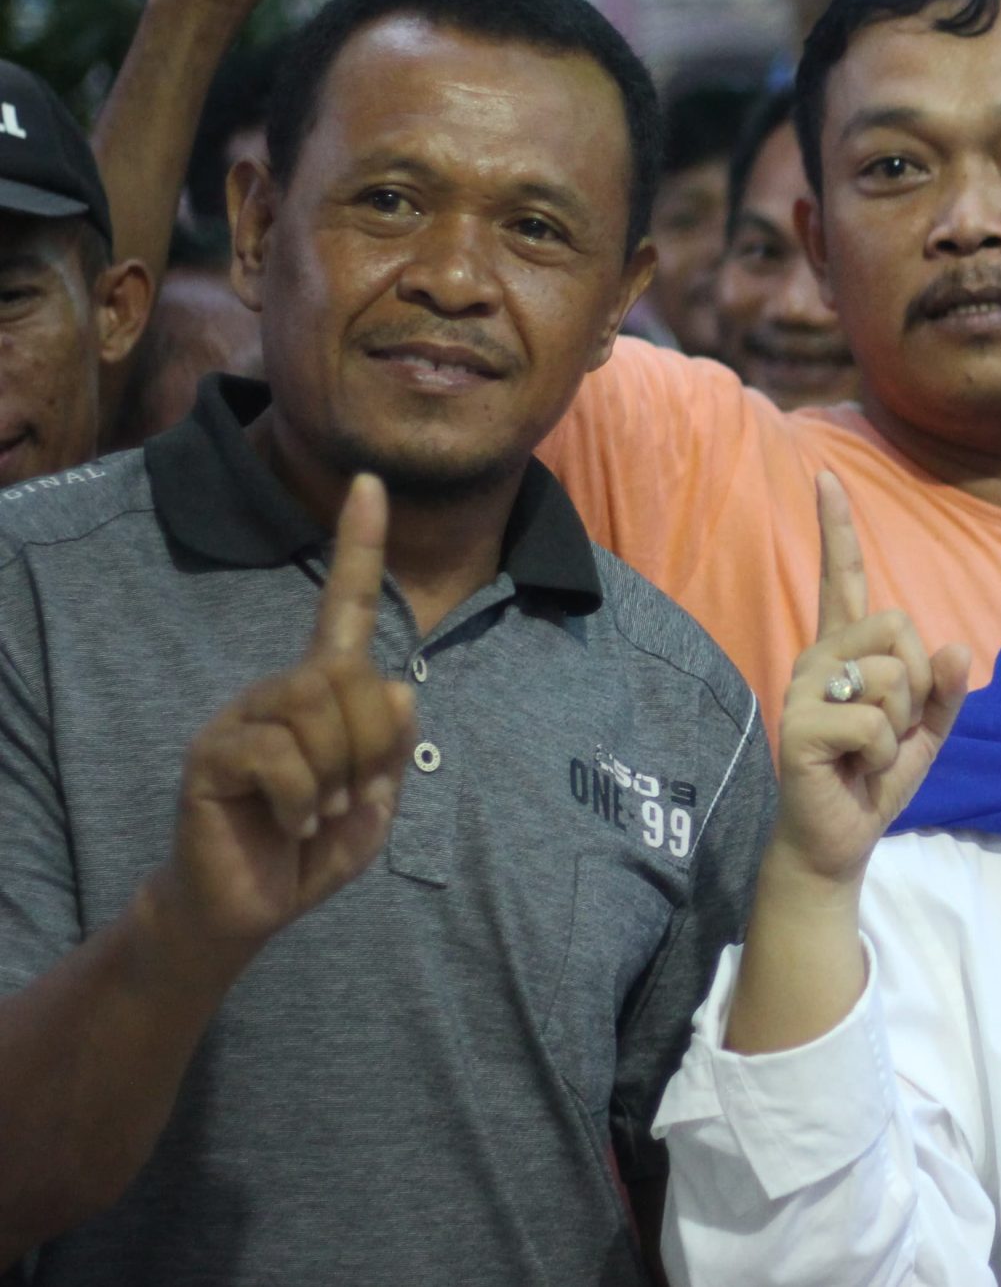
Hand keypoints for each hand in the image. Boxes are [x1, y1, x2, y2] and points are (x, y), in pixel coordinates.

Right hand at [162, 477, 416, 948]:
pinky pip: (280, 755)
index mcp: (324, 692)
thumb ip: (391, 746)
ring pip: (316, 709)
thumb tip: (397, 685)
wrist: (247, 907)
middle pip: (350, 676)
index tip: (370, 482)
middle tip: (351, 796)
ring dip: (337, 774)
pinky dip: (304, 799)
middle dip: (370, 744)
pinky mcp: (213, 752)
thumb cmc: (312, 845)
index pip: (345, 606)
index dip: (358, 545)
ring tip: (318, 811)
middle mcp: (280, 690)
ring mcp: (242, 717)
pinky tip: (291, 822)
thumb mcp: (374, 799)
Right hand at [767, 473, 969, 890]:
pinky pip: (875, 721)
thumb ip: (946, 690)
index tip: (826, 476)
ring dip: (901, 723)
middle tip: (891, 728)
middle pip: (900, 627)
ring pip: (894, 675)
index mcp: (847, 650)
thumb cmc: (876, 777)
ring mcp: (803, 688)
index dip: (836, 528)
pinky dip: (882, 753)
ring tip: (869, 750)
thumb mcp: (928, 731)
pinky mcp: (798, 724)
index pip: (845, 578)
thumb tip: (958, 646)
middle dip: (919, 685)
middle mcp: (819, 657)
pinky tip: (854, 768)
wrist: (839, 837)